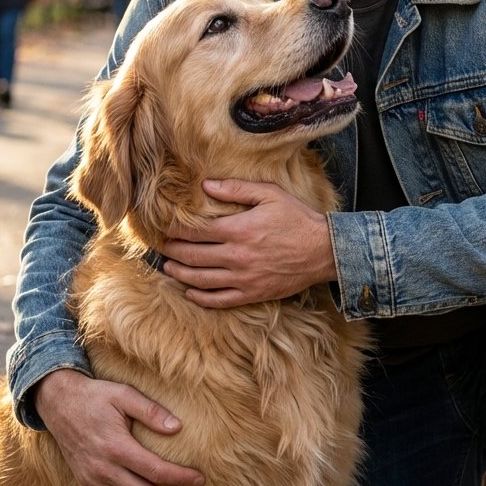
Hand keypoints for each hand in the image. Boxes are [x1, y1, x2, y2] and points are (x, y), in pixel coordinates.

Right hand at [33, 369, 204, 485]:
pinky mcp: (85, 484)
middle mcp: (104, 469)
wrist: (60, 403)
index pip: (155, 470)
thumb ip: (151, 411)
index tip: (200, 480)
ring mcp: (92, 480)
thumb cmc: (96, 396)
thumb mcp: (124, 394)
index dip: (180, 478)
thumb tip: (177, 427)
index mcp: (117, 446)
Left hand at [160, 179, 335, 307]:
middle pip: (193, 256)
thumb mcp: (270, 194)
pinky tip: (190, 292)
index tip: (165, 227)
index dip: (176, 230)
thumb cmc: (297, 219)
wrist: (323, 251)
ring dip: (180, 273)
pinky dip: (200, 298)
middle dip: (173, 251)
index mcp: (238, 230)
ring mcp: (243, 278)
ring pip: (200, 280)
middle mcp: (236, 256)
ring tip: (169, 266)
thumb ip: (236, 189)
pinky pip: (219, 300)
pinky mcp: (252, 293)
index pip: (195, 231)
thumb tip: (206, 185)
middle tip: (162, 246)